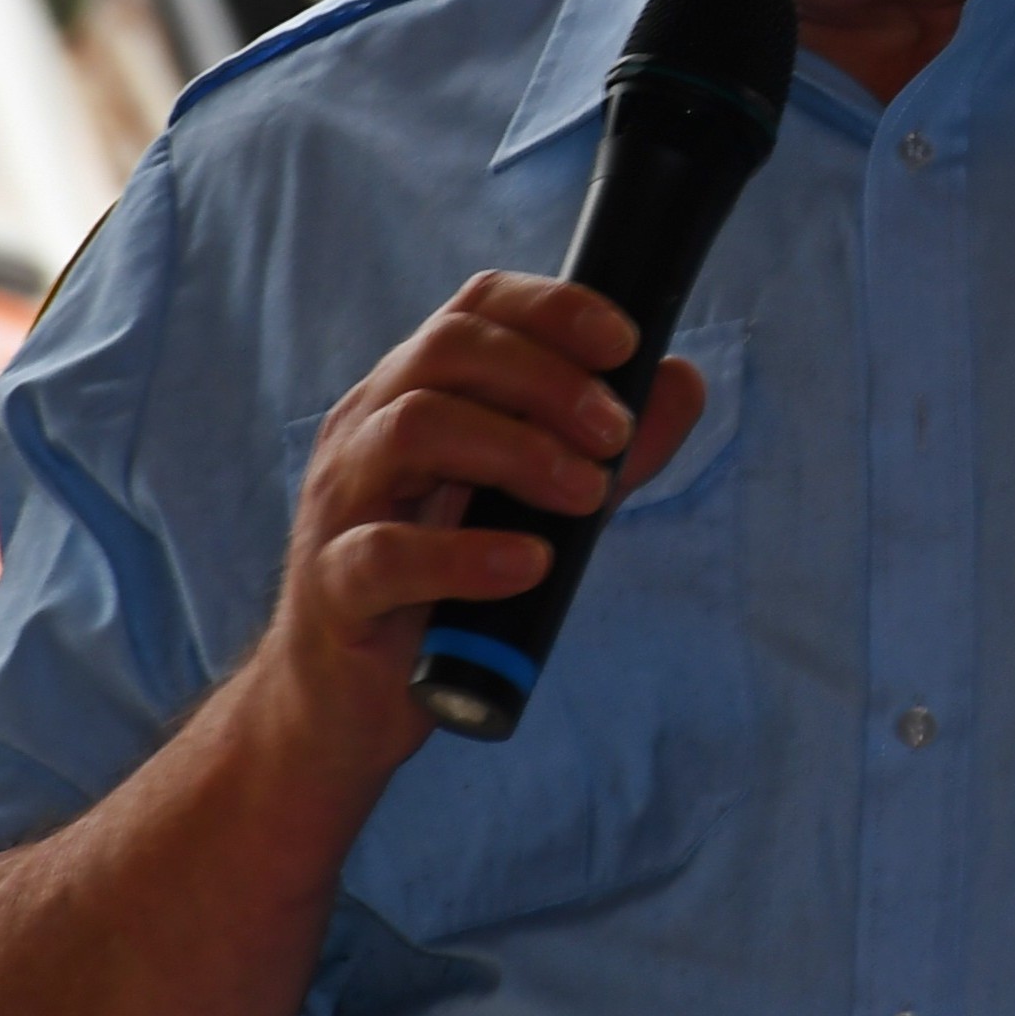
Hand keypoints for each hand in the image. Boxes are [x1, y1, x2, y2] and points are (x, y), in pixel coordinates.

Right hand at [242, 271, 707, 783]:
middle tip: (614, 436)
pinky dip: (466, 555)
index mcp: (410, 396)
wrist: (343, 707)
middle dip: (547, 380)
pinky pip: (384, 554)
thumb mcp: (531, 509)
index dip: (551, 308)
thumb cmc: (439, 595)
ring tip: (586, 496)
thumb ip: (600, 450)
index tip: (623, 343)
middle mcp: (365, 431)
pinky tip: (529, 565)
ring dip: (517, 450)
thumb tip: (681, 380)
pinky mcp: (333, 587)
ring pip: (412, 428)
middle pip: (446, 350)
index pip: (471, 310)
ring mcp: (341, 505)